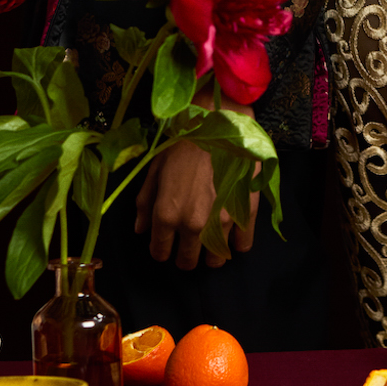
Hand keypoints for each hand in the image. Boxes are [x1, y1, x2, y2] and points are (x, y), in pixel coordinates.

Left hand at [135, 142, 258, 269]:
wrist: (220, 124)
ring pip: (216, 258)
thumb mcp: (155, 170)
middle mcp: (193, 225)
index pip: (160, 252)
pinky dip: (237, 244)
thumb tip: (141, 229)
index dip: (161, 249)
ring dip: (212, 254)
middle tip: (188, 244)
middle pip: (188, 261)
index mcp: (167, 214)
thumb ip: (145, 203)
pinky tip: (233, 237)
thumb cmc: (184, 144)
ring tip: (211, 241)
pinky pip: (242, 244)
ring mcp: (221, 222)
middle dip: (186, 256)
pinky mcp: (245, 213)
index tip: (166, 243)